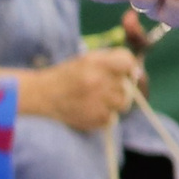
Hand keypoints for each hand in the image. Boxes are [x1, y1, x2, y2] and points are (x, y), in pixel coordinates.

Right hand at [22, 47, 141, 130]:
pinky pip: (112, 117)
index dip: (129, 68)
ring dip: (114, 102)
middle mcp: (97, 80)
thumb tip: (138, 71)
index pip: (129, 62)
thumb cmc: (68, 76)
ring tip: (97, 99)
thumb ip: (114, 61)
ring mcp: (97, 100)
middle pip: (129, 86)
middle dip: (120, 88)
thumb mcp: (87, 60)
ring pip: (123, 103)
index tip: (124, 73)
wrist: (40, 96)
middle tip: (104, 88)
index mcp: (95, 62)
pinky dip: (104, 115)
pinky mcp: (95, 118)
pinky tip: (89, 109)